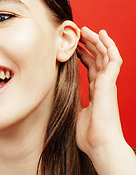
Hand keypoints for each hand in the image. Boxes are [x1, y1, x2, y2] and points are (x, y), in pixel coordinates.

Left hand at [76, 27, 124, 157]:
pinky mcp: (110, 82)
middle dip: (89, 44)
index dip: (84, 55)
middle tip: (79, 34)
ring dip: (97, 41)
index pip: (91, 67)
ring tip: (87, 30)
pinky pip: (113, 59)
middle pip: (98, 58)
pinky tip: (102, 35)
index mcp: (95, 90)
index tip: (74, 47)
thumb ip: (72, 102)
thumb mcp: (75, 112)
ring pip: (106, 55)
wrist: (99, 144)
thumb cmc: (88, 133)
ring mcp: (107, 83)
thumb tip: (61, 97)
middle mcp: (102, 84)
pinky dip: (109, 46)